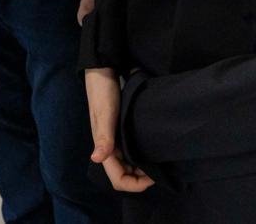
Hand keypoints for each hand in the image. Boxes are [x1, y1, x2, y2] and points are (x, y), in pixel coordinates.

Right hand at [87, 67, 152, 192]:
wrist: (104, 71)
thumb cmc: (103, 93)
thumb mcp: (105, 114)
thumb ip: (103, 137)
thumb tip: (96, 158)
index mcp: (104, 148)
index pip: (118, 179)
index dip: (134, 184)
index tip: (153, 178)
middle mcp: (109, 148)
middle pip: (124, 175)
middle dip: (140, 180)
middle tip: (159, 171)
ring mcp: (115, 140)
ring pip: (129, 165)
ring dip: (142, 169)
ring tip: (159, 162)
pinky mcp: (121, 131)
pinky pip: (131, 152)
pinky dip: (142, 156)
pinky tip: (153, 151)